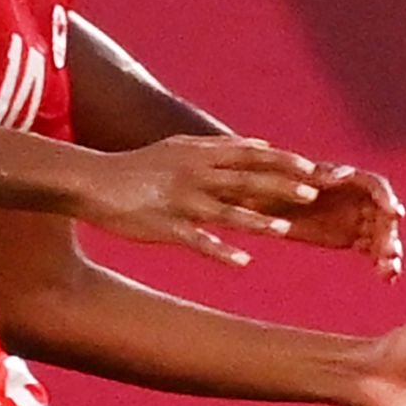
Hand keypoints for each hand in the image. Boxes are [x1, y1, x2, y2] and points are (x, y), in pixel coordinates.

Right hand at [75, 134, 328, 266]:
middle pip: (245, 179)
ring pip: (225, 210)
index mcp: (200, 155)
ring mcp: (181, 201)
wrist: (92, 181)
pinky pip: (197, 241)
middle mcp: (195, 175)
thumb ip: (221, 147)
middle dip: (280, 186)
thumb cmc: (140, 166)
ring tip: (284, 229)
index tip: (312, 168)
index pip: (250, 155)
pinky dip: (221, 252)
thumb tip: (261, 144)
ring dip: (256, 220)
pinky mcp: (165, 227)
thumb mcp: (181, 147)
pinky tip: (244, 262)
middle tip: (312, 195)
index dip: (282, 161)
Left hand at [269, 160, 405, 278]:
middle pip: (383, 216)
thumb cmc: (273, 185)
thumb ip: (314, 178)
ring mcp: (359, 220)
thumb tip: (333, 176)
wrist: (260, 203)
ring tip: (388, 270)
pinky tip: (388, 278)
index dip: (387, 199)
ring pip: (383, 236)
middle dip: (388, 234)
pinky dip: (383, 265)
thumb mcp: (290, 179)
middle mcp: (359, 198)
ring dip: (390, 253)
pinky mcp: (354, 240)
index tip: (393, 213)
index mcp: (349, 178)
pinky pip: (374, 253)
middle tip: (389, 253)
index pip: (376, 187)